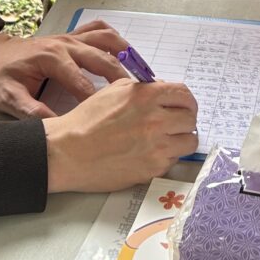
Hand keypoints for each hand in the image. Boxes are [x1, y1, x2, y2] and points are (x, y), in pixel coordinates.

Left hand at [0, 18, 129, 118]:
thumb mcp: (8, 98)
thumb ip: (32, 112)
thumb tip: (57, 127)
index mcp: (52, 59)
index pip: (84, 85)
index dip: (98, 104)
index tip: (113, 118)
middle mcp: (66, 44)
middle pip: (104, 60)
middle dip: (122, 79)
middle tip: (140, 97)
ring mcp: (70, 37)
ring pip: (107, 39)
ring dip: (126, 54)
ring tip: (140, 74)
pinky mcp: (71, 36)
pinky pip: (98, 30)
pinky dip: (114, 39)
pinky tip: (123, 52)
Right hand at [44, 78, 198, 191]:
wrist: (68, 152)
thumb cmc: (86, 121)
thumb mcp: (114, 91)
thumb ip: (144, 89)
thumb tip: (163, 92)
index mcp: (147, 97)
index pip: (184, 94)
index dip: (186, 100)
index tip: (183, 106)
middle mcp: (156, 120)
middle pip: (191, 119)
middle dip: (184, 120)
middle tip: (174, 123)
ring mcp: (156, 147)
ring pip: (189, 142)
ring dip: (180, 139)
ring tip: (165, 139)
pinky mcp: (152, 169)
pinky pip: (173, 160)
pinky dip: (166, 157)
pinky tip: (150, 153)